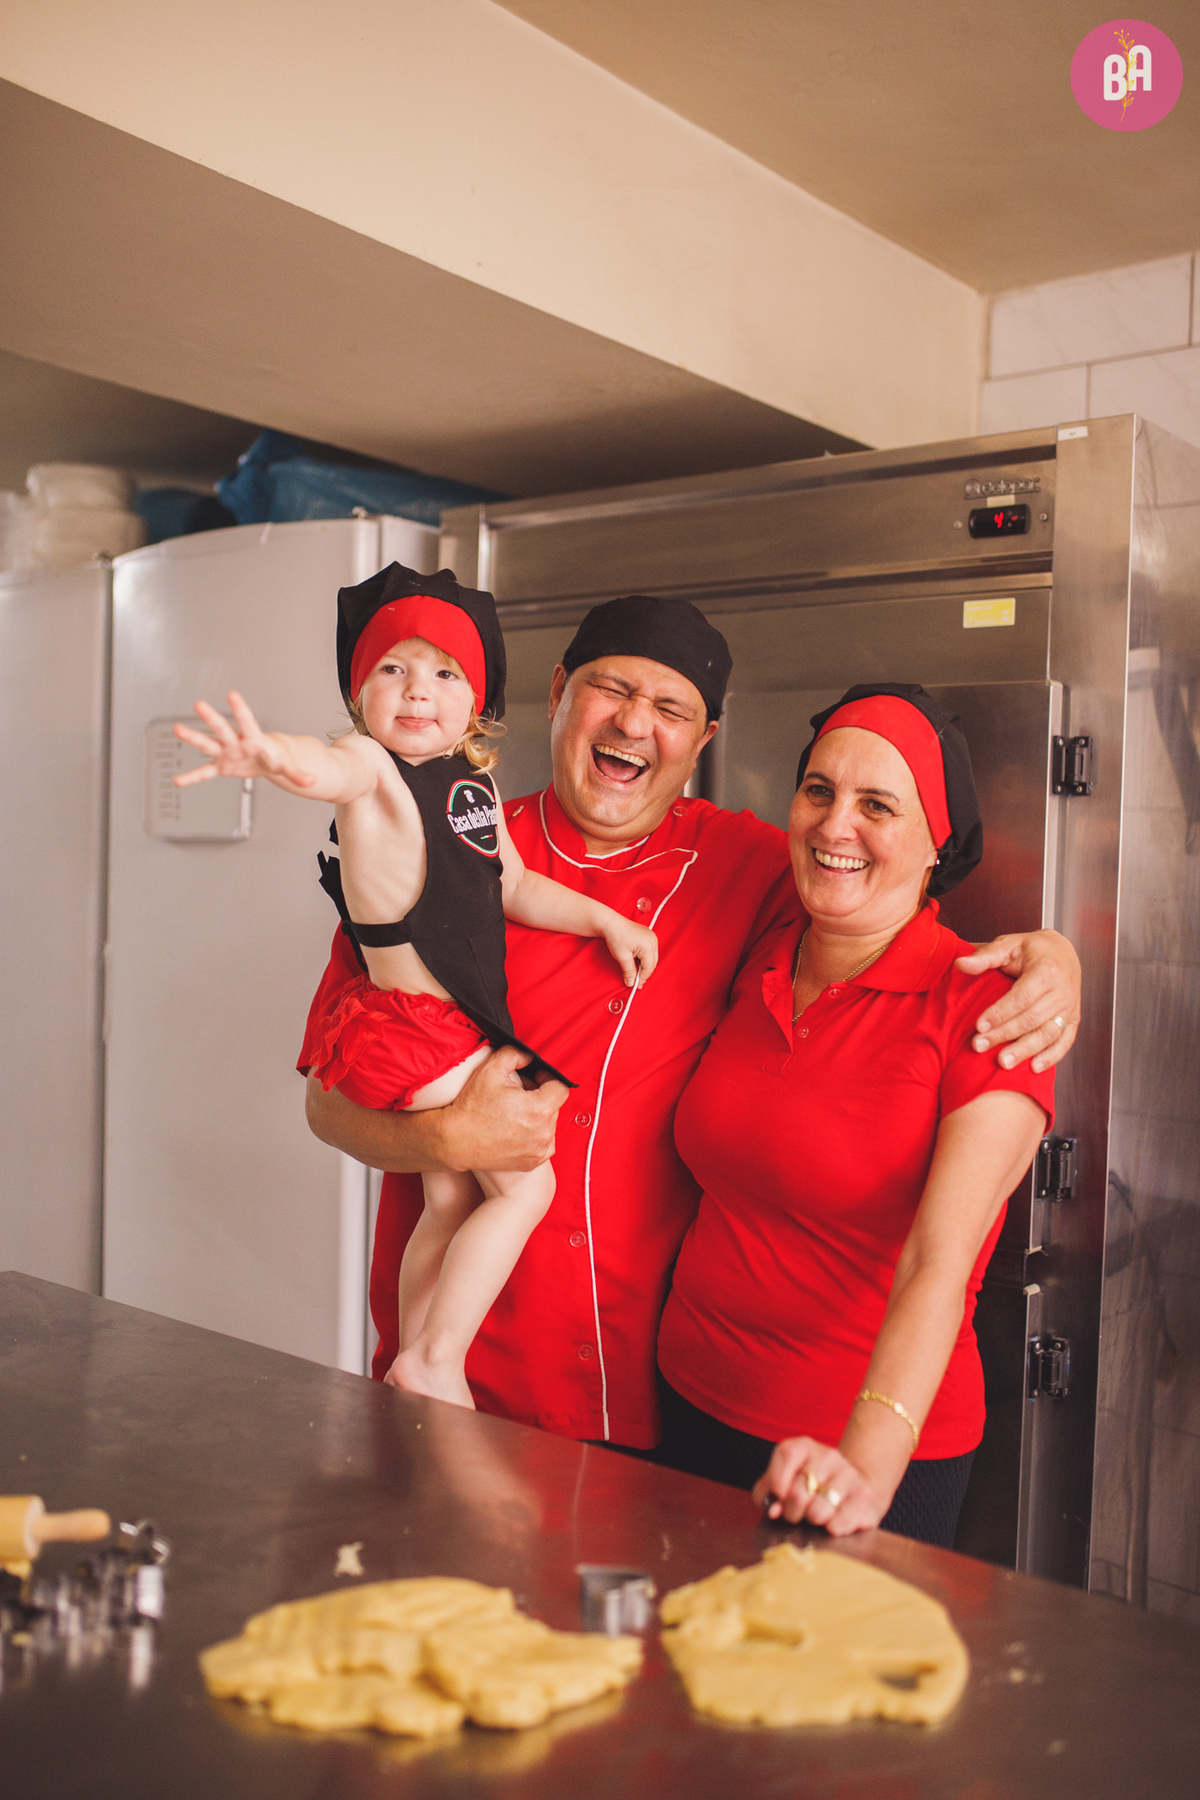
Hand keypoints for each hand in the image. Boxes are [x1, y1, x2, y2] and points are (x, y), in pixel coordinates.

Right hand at [172, 690, 314, 787]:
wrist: (269, 759)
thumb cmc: (278, 757)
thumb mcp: (289, 767)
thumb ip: (298, 775)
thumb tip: (313, 783)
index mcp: (255, 740)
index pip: (248, 723)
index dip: (241, 710)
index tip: (232, 694)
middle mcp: (237, 743)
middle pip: (224, 729)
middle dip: (212, 718)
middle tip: (199, 704)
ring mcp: (227, 753)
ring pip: (208, 744)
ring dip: (193, 738)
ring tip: (177, 728)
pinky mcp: (221, 766)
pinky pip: (205, 773)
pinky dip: (193, 777)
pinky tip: (178, 780)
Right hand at [435, 1046, 569, 1170]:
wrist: (454, 1140)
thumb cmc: (471, 1106)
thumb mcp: (490, 1069)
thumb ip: (515, 1054)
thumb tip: (528, 1056)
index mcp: (539, 1109)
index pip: (560, 1088)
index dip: (547, 1078)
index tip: (533, 1078)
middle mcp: (543, 1133)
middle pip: (554, 1106)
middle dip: (540, 1096)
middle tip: (518, 1093)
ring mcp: (538, 1151)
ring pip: (549, 1125)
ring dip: (538, 1116)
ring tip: (515, 1112)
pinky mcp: (531, 1163)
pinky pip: (543, 1144)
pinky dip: (535, 1135)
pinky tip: (516, 1128)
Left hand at [601, 918, 658, 987]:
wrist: (610, 923)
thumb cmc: (616, 937)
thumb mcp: (622, 957)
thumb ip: (629, 972)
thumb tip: (631, 983)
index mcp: (648, 946)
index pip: (649, 968)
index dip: (642, 978)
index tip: (636, 986)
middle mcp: (653, 941)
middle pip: (652, 963)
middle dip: (644, 973)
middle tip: (635, 981)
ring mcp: (652, 937)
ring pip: (652, 958)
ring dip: (644, 966)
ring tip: (635, 972)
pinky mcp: (649, 936)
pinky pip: (650, 951)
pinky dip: (644, 958)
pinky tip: (636, 962)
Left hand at [752, 1437, 885, 1536]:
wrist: (852, 1491)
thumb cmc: (807, 1490)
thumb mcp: (781, 1484)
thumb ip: (766, 1494)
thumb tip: (774, 1510)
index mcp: (804, 1447)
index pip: (787, 1453)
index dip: (777, 1480)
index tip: (779, 1495)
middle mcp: (829, 1456)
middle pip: (799, 1491)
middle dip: (792, 1511)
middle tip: (798, 1513)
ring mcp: (849, 1475)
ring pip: (818, 1511)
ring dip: (813, 1521)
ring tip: (817, 1516)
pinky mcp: (864, 1498)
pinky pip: (839, 1524)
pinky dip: (832, 1530)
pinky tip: (834, 1522)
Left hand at [955, 928, 1080, 1071]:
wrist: (1063, 951)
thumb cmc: (1032, 950)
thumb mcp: (1008, 945)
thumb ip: (984, 956)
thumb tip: (960, 963)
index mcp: (1047, 970)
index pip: (1021, 997)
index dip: (999, 1013)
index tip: (978, 1026)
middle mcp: (1062, 991)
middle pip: (1031, 1019)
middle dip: (1004, 1035)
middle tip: (980, 1046)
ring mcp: (1070, 1007)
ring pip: (1047, 1033)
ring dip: (1025, 1050)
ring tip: (1003, 1062)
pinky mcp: (1074, 1019)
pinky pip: (1065, 1041)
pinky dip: (1051, 1056)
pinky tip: (1034, 1067)